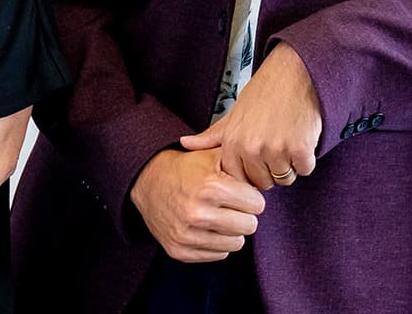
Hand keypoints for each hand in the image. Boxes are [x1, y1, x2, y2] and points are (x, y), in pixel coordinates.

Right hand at [127, 148, 264, 262]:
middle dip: (244, 215)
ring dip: (231, 231)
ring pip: (236, 244)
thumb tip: (264, 175)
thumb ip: (240, 162)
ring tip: (219, 216)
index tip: (241, 193)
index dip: (251, 197)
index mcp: (211, 188)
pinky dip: (216, 243)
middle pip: (250, 227)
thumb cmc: (185, 168)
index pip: (257, 205)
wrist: (148, 181)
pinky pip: (218, 255)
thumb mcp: (212, 156)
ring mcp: (187, 235)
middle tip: (232, 206)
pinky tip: (206, 227)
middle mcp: (198, 214)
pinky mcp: (179, 251)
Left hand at [179, 42, 321, 190]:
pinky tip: (301, 136)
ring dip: (290, 163)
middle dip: (271, 169)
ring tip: (288, 137)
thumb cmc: (266, 92)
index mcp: (233, 142)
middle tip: (276, 143)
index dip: (252, 170)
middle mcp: (251, 148)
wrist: (295, 72)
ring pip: (285, 178)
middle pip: (264, 182)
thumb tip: (185, 143)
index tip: (259, 155)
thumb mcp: (234, 113)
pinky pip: (305, 169)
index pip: (240, 179)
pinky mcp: (300, 149)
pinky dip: (306, 157)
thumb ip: (212, 135)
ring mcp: (276, 150)